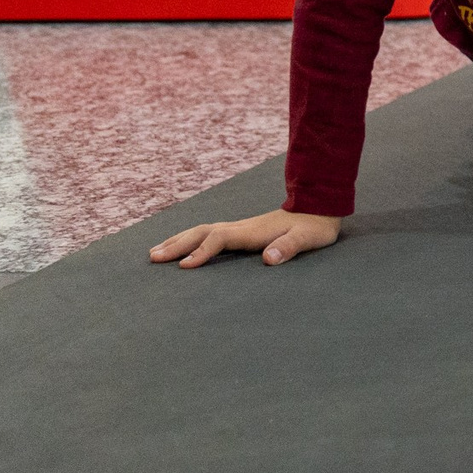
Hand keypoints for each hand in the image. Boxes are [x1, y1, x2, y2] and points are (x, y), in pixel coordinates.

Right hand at [150, 208, 341, 267]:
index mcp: (252, 231)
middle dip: (177, 244)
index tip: (184, 266)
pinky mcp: (242, 230)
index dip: (201, 251)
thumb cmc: (314, 226)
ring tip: (156, 252)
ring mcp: (240, 227)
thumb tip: (268, 259)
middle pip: (202, 232)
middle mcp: (241, 227)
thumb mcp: (307, 238)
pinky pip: (209, 234)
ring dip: (179, 240)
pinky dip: (190, 239)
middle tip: (152, 257)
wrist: (320, 206)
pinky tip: (182, 246)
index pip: (219, 239)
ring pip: (202, 231)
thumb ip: (289, 247)